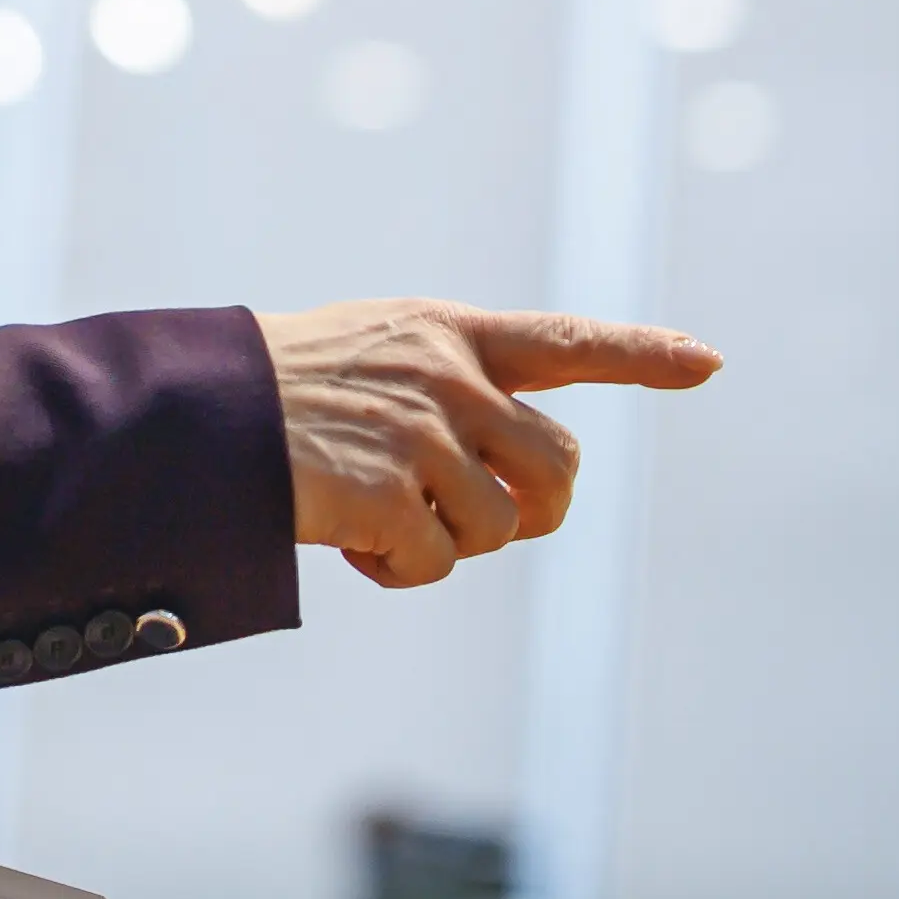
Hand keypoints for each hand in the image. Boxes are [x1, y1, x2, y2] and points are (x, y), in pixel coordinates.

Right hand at [253, 299, 719, 589]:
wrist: (191, 410)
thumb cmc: (269, 388)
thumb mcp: (368, 354)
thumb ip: (444, 387)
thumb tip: (518, 482)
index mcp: (445, 330)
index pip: (566, 340)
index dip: (641, 353)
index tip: (708, 360)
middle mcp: (448, 374)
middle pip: (557, 467)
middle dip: (530, 508)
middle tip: (465, 518)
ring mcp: (422, 432)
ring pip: (500, 526)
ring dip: (448, 542)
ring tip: (377, 518)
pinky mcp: (390, 490)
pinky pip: (434, 563)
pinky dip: (397, 568)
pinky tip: (346, 539)